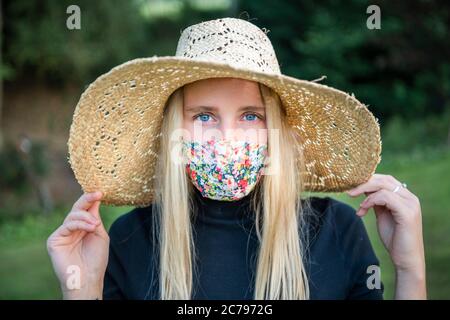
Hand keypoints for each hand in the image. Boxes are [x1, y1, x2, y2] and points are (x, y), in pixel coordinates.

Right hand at [47, 191, 108, 298]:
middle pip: (77, 208)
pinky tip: (90, 228)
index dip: (91, 199)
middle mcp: (72, 228)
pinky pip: (67, 225)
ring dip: (87, 217)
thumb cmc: (96, 259)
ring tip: (96, 225)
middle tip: (97, 194)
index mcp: (83, 227)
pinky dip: (80, 224)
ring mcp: (62, 233)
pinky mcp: (54, 239)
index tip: (101, 191)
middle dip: (87, 199)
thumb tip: (95, 199)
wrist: (88, 277)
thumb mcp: (100, 234)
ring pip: (72, 215)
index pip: (85, 209)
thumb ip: (95, 218)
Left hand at [346, 174, 425, 298]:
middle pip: (384, 179)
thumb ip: (377, 201)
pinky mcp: (408, 213)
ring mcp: (410, 204)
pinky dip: (371, 200)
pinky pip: (385, 197)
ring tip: (357, 203)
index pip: (386, 179)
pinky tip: (363, 210)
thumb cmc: (394, 238)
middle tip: (349, 191)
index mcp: (405, 197)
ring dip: (365, 191)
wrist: (405, 259)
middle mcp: (410, 197)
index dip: (368, 180)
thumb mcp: (383, 215)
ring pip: (384, 185)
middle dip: (364, 183)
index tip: (352, 187)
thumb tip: (364, 189)